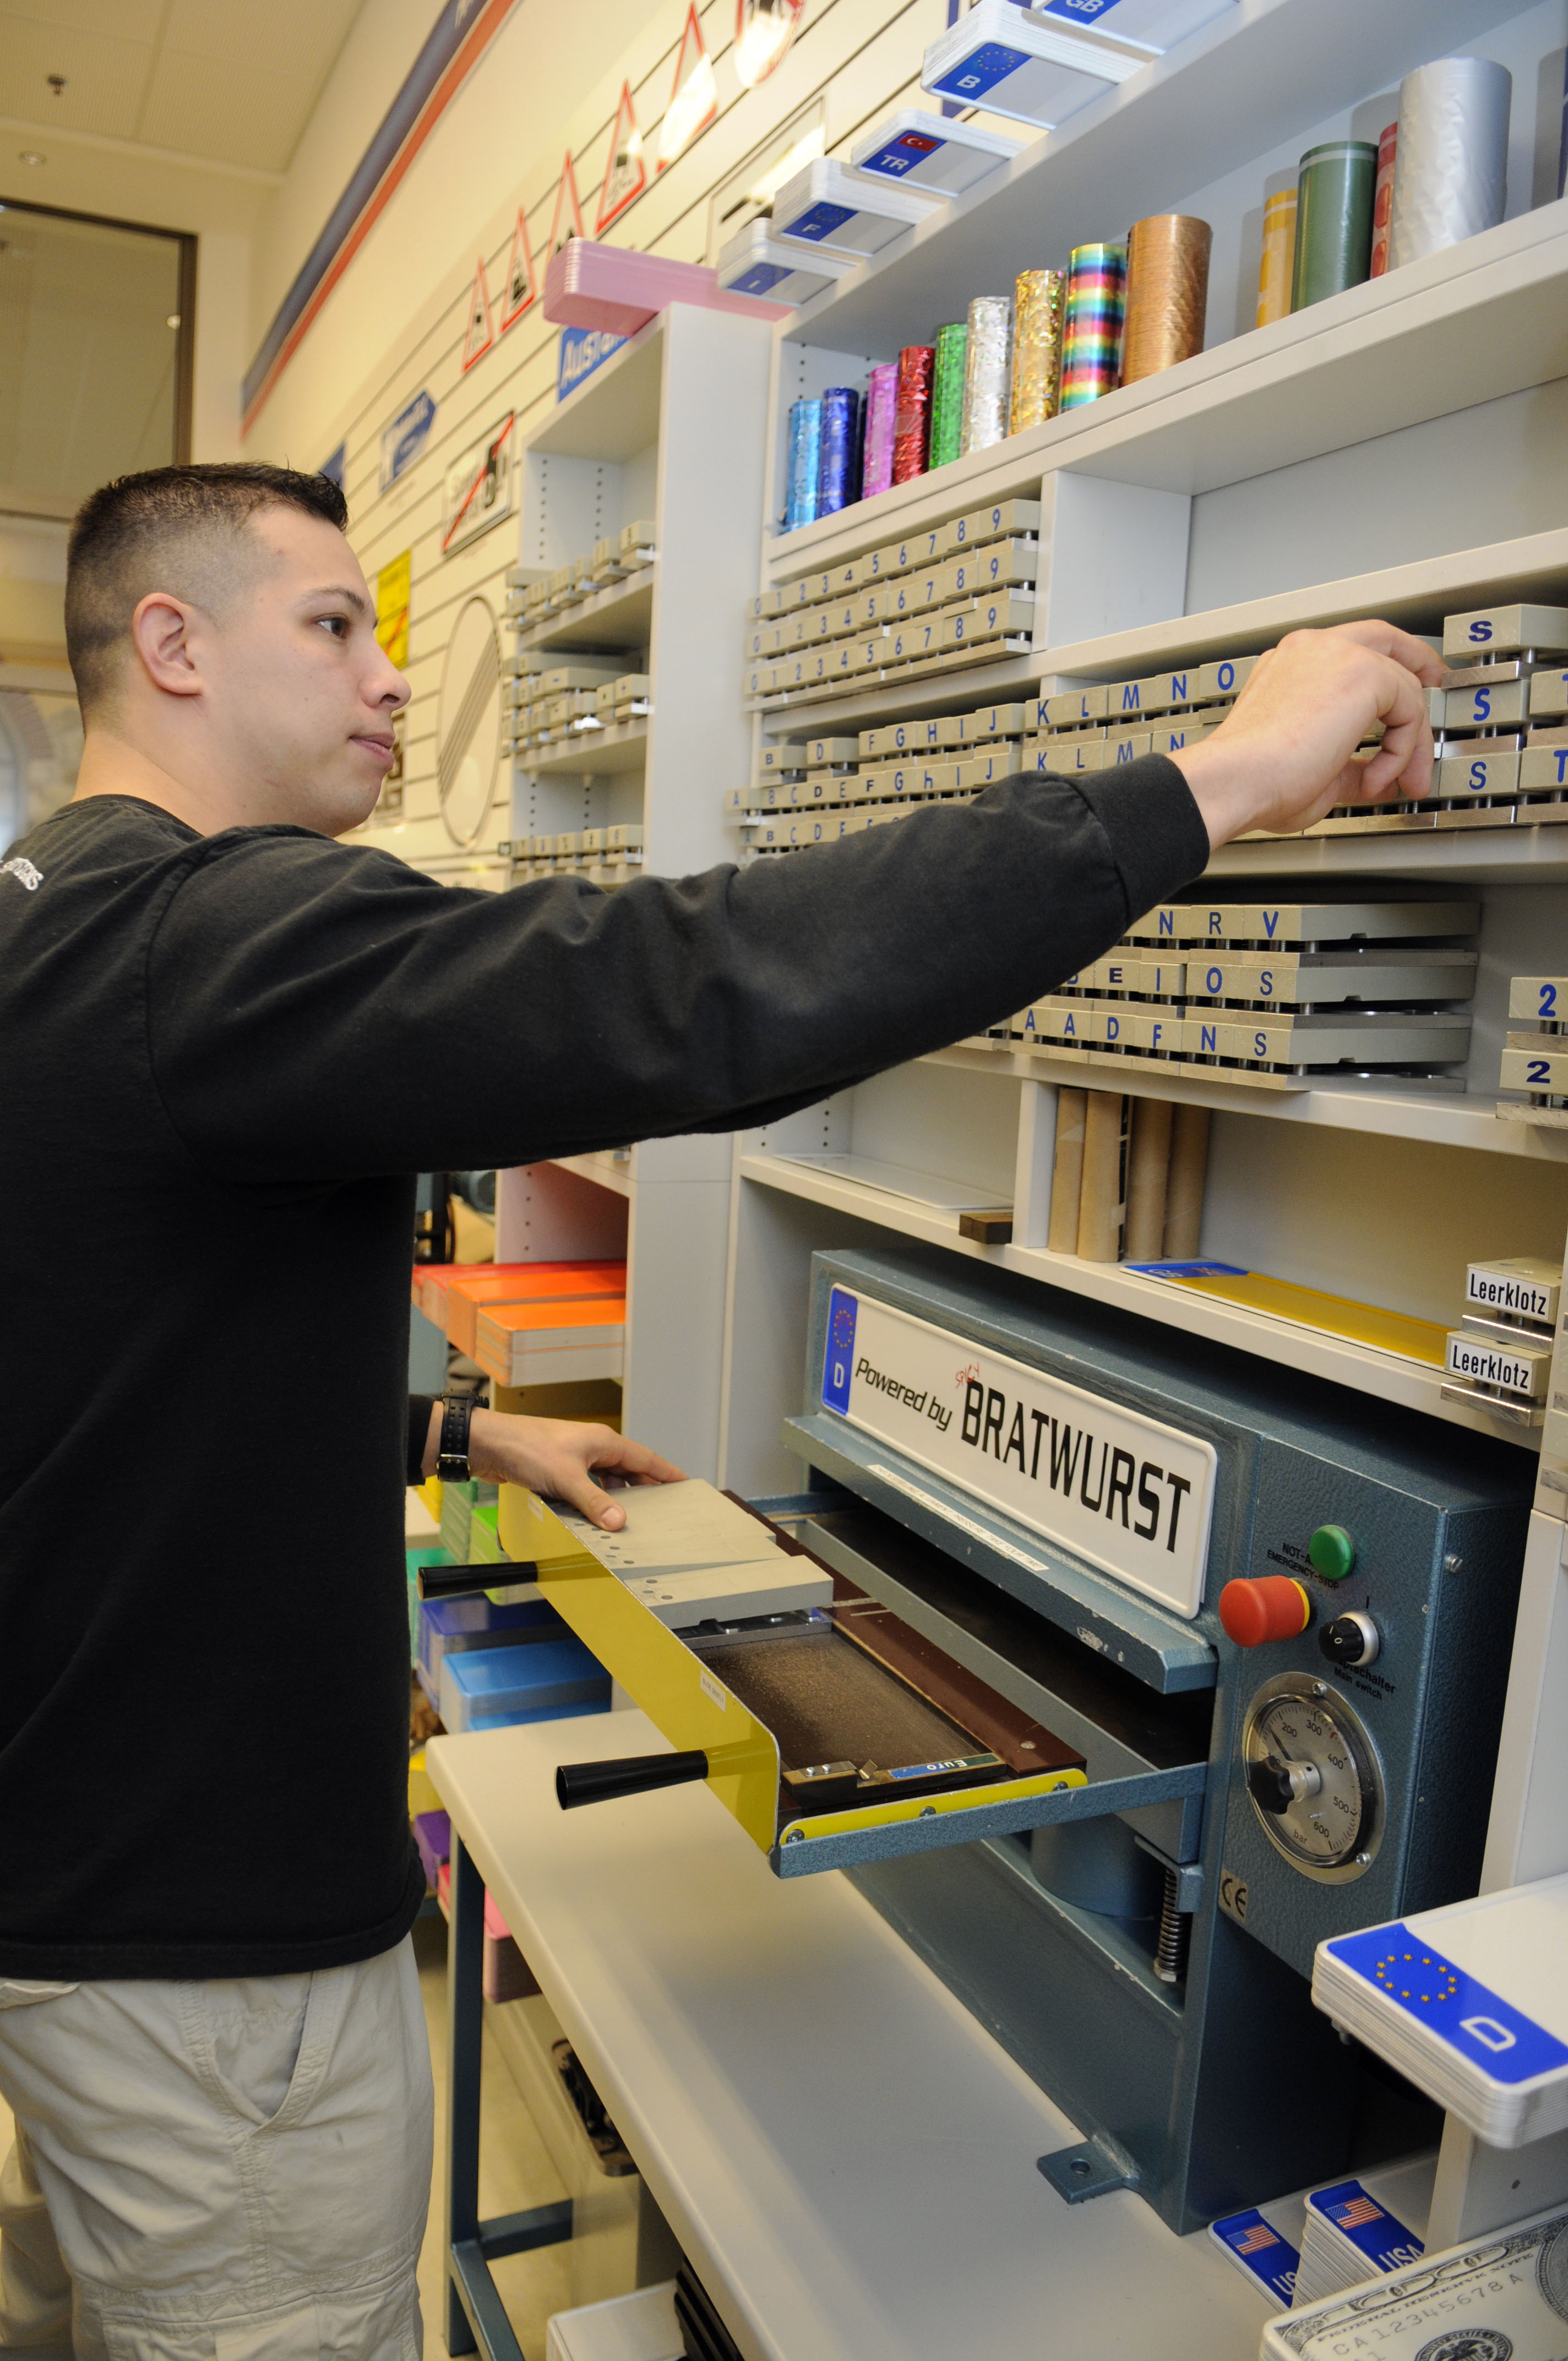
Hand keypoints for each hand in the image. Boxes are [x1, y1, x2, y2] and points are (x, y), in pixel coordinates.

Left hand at [423, 1404, 684, 1529]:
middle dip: (646, 1489)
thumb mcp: (566, 1478)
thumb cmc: (526, 1448)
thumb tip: (619, 1521)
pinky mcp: (558, 1470)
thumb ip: (594, 1502)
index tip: (685, 1483)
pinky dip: (594, 1501)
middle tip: (664, 1510)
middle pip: (629, 1470)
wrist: (489, 1444)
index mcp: (602, 1441)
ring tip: (632, 1519)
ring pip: (607, 1480)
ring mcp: (575, 1458)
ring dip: (617, 1498)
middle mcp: (592, 1447)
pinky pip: (587, 1488)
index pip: (645, 1457)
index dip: (666, 1471)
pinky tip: (596, 1517)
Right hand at [1171, 621, 1447, 848]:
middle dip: (1418, 668)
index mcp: (1291, 667)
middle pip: (1385, 640)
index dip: (1383, 688)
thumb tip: (1377, 777)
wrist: (1235, 780)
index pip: (1352, 659)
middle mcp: (1312, 650)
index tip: (1399, 718)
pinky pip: (1409, 706)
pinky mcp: (1361, 671)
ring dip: (1412, 739)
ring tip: (1404, 780)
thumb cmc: (1254, 779)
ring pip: (1403, 682)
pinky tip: (1377, 778)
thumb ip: (1351, 764)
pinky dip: (1403, 749)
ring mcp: (1335, 653)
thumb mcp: (1312, 769)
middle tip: (1436, 693)